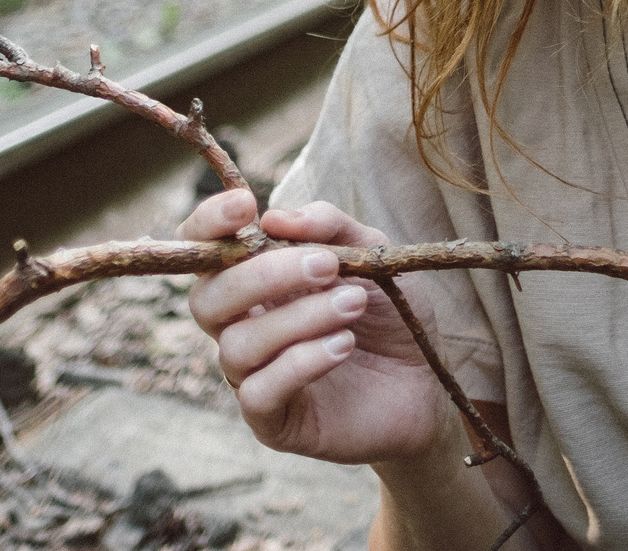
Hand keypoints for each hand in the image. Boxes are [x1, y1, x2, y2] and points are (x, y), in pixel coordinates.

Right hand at [180, 190, 451, 464]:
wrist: (423, 382)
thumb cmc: (386, 314)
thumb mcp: (371, 254)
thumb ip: (330, 227)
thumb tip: (274, 216)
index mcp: (254, 281)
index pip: (204, 250)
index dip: (208, 225)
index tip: (245, 207)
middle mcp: (240, 326)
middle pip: (209, 299)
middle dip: (265, 275)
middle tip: (327, 265)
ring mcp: (251, 376)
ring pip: (238, 345)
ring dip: (299, 318)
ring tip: (353, 305)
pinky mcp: (271, 421)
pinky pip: (259, 392)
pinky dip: (302, 362)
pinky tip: (344, 346)